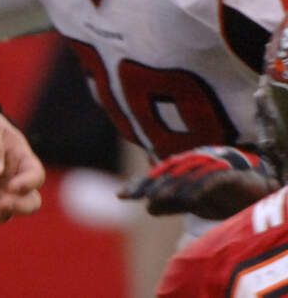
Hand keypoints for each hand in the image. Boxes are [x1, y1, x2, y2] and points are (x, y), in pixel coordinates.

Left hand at [118, 145, 279, 219]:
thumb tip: (148, 209)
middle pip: (167, 174)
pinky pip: (213, 180)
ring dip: (171, 187)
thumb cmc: (218, 194)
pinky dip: (201, 188)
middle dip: (150, 184)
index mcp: (180, 172)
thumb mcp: (191, 202)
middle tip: (135, 196)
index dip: (138, 185)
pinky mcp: (229, 174)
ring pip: (187, 176)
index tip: (121, 195)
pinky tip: (190, 200)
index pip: (155, 178)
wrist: (253, 190)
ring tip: (155, 198)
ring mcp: (209, 168)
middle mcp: (192, 167)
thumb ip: (171, 204)